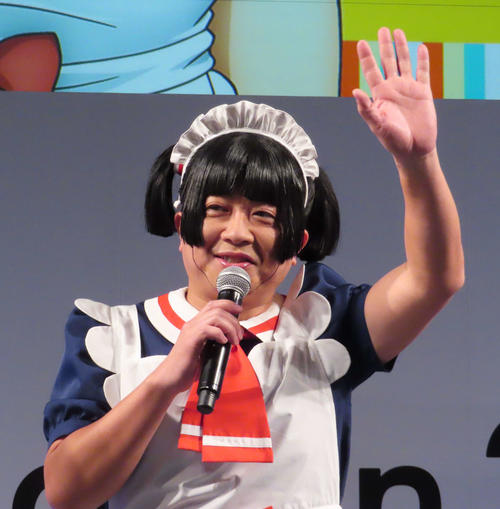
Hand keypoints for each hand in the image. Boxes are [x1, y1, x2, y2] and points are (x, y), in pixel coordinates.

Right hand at [165, 299, 242, 392]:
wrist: (169, 378)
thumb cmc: (184, 368)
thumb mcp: (203, 352)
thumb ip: (213, 343)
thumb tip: (230, 341)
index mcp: (195, 325)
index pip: (212, 305)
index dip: (227, 304)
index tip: (239, 310)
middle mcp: (192, 324)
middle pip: (217, 309)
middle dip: (233, 320)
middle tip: (239, 334)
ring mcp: (190, 331)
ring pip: (215, 316)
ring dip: (230, 327)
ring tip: (234, 341)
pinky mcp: (190, 340)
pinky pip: (208, 329)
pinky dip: (219, 334)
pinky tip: (222, 342)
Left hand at [353, 28, 436, 164]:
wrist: (414, 150)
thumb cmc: (393, 141)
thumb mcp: (377, 125)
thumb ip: (366, 109)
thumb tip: (355, 91)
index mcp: (380, 95)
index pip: (371, 71)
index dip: (366, 57)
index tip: (361, 43)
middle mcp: (393, 89)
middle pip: (387, 62)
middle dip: (384, 45)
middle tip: (382, 29)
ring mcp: (408, 89)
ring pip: (404, 63)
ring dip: (401, 47)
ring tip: (398, 31)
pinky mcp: (423, 93)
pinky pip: (423, 72)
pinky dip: (422, 60)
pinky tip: (421, 48)